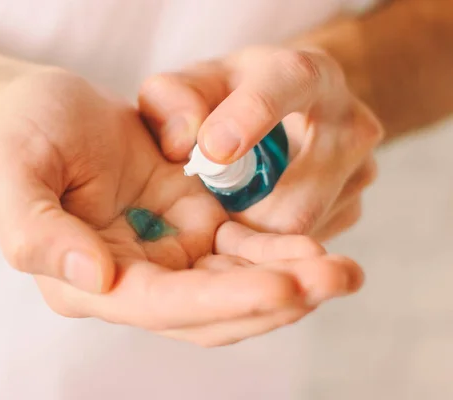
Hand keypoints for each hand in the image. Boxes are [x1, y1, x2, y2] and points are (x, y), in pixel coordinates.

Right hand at [0, 69, 362, 345]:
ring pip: (233, 285)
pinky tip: (314, 242)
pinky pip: (239, 249)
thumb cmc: (23, 135)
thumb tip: (96, 279)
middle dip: (274, 300)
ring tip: (342, 270)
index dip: (222, 301)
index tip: (283, 287)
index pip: (161, 305)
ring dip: (288, 281)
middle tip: (337, 277)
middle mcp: (129, 279)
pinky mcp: (188, 224)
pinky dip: (275, 251)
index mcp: (83, 281)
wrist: (46, 107)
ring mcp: (162, 255)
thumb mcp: (13, 174)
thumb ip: (37, 233)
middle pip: (209, 310)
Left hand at [139, 47, 383, 240]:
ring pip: (300, 226)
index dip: (250, 118)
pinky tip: (249, 218)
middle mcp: (348, 120)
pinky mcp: (355, 206)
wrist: (287, 113)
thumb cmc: (229, 100)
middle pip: (299, 191)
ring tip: (225, 210)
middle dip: (242, 213)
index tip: (212, 153)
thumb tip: (181, 144)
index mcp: (306, 74)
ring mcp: (360, 168)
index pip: (288, 86)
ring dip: (252, 231)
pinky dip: (268, 242)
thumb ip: (171, 101)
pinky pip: (306, 239)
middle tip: (203, 215)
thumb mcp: (193, 86)